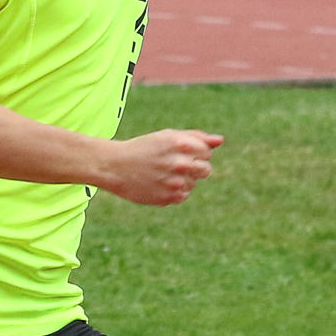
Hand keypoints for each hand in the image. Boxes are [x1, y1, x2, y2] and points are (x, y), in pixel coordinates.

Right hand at [96, 130, 221, 206]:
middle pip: (206, 170)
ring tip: (162, 174)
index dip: (196, 152)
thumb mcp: (168, 136)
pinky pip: (183, 196)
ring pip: (194, 184)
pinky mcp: (168, 198)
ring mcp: (175, 183)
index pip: (207, 152)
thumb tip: (220, 141)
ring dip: (183, 180)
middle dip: (195, 167)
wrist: (115, 167)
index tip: (180, 152)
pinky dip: (175, 191)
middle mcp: (180, 164)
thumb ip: (196, 137)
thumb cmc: (144, 148)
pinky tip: (159, 184)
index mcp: (181, 144)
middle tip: (174, 165)